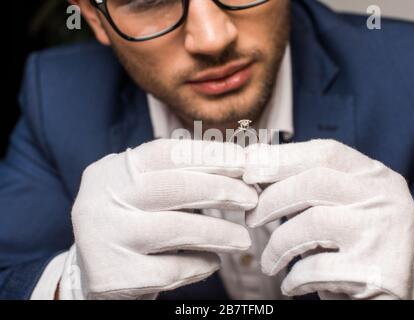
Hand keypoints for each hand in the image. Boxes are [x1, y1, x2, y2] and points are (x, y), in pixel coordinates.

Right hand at [69, 139, 256, 298]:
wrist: (94, 272)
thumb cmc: (133, 222)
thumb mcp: (144, 191)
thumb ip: (180, 177)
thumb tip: (241, 165)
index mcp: (114, 171)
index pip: (167, 153)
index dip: (211, 155)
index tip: (244, 161)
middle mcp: (103, 199)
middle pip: (176, 187)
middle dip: (222, 191)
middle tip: (252, 200)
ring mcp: (106, 237)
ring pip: (178, 229)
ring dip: (220, 233)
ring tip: (243, 239)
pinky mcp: (114, 275)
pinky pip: (172, 268)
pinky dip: (201, 265)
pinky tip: (212, 262)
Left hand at [244, 139, 413, 299]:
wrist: (392, 293)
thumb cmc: (350, 244)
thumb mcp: (337, 206)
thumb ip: (306, 184)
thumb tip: (252, 165)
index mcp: (374, 174)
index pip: (325, 152)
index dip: (281, 157)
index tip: (248, 168)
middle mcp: (386, 196)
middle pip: (315, 181)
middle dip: (272, 199)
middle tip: (250, 217)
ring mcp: (385, 231)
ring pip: (313, 223)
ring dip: (278, 245)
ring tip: (269, 262)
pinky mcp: (378, 271)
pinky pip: (317, 267)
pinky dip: (295, 277)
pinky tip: (291, 284)